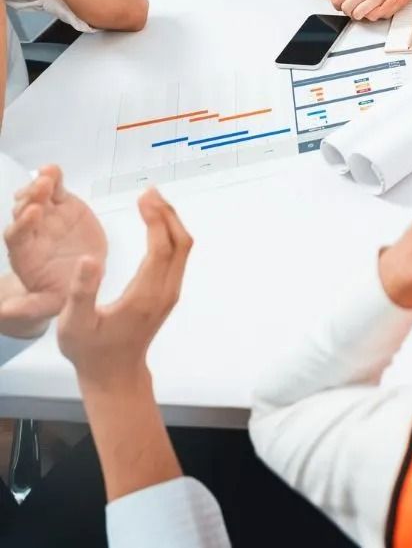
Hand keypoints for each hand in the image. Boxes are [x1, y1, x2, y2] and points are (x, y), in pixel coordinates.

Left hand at [2, 165, 107, 336]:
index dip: (22, 224)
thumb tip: (3, 312)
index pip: (17, 236)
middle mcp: (32, 232)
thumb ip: (27, 307)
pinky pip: (56, 189)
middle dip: (30, 199)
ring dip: (40, 185)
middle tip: (40, 189)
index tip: (32, 214)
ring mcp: (47, 216)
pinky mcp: (64, 206)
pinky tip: (54, 169)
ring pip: (38, 196)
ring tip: (49, 175)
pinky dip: (55, 178)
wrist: (78, 277)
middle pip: (25, 211)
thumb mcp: (44, 305)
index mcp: (25, 255)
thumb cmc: (57, 292)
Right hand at [57, 188, 190, 391]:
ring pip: (182, 249)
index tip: (144, 198)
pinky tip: (155, 224)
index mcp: (145, 296)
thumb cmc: (92, 351)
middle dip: (167, 214)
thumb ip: (82, 291)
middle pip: (180, 244)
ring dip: (170, 222)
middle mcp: (165, 292)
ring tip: (151, 200)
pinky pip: (177, 256)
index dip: (155, 220)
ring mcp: (169, 292)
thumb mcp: (75, 323)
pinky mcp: (167, 293)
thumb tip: (90, 259)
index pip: (161, 249)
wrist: (114, 373)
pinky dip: (169, 234)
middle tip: (148, 192)